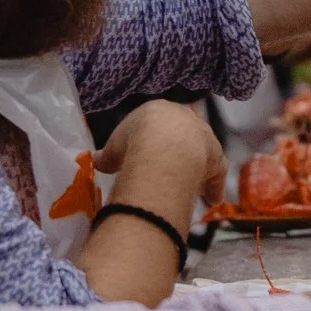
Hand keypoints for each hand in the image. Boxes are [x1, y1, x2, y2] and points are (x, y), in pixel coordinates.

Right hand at [94, 99, 224, 213]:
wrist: (162, 146)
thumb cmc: (134, 140)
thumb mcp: (114, 147)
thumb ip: (107, 155)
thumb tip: (95, 162)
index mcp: (160, 110)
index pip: (160, 124)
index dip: (155, 141)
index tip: (150, 155)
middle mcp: (186, 119)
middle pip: (184, 137)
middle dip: (179, 153)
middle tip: (173, 171)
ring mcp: (204, 137)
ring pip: (203, 153)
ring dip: (198, 169)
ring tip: (193, 188)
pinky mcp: (216, 157)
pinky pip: (216, 173)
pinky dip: (214, 186)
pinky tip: (211, 200)